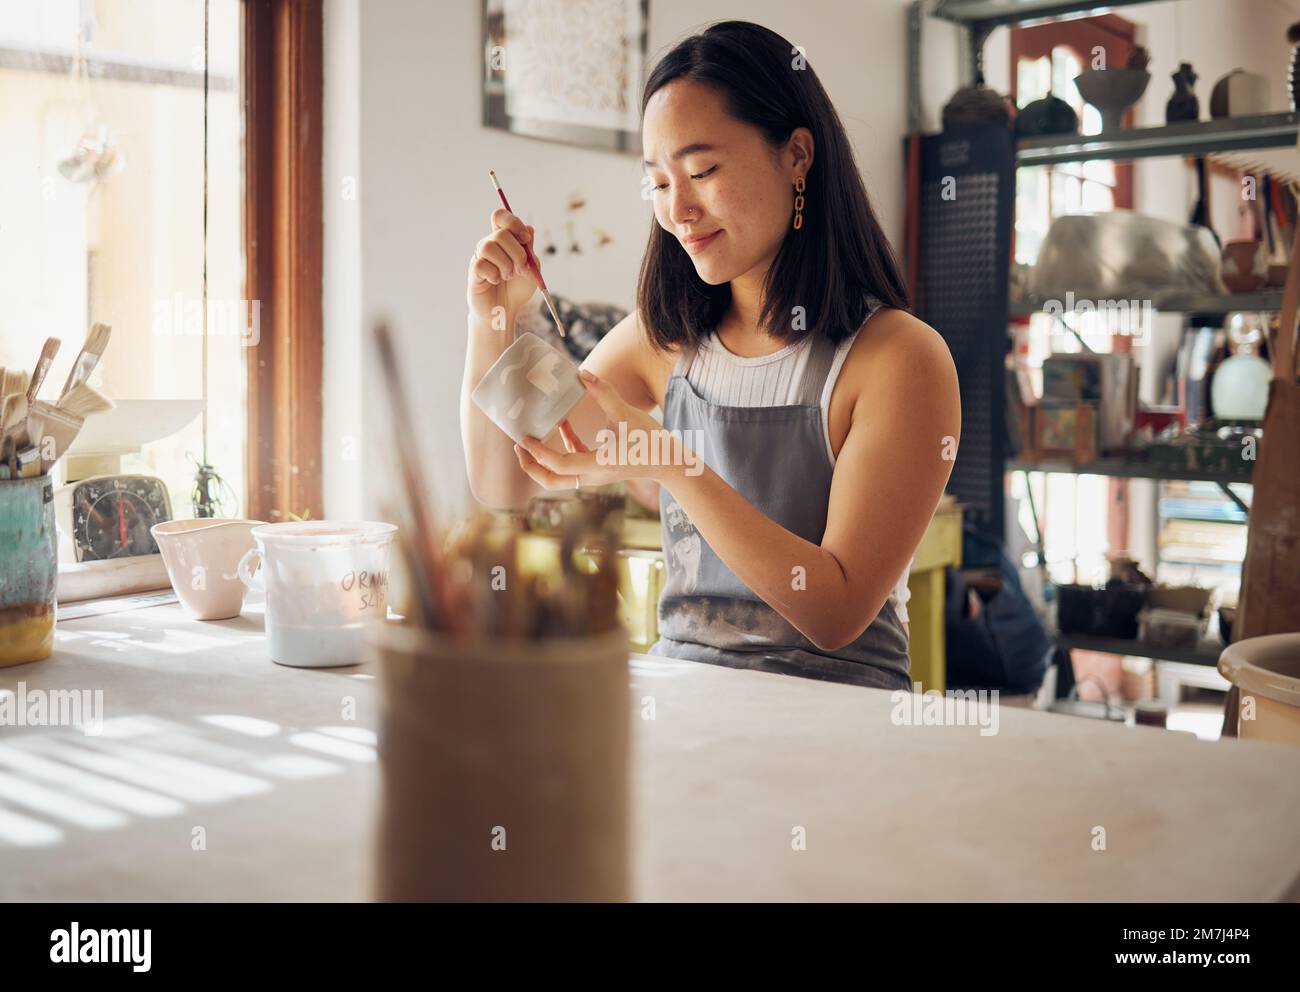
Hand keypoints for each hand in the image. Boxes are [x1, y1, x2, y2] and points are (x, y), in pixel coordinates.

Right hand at [466, 208, 538, 327]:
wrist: (505, 311)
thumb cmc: (516, 288)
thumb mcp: (531, 268)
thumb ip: (529, 249)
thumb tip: (528, 228)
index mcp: (504, 239)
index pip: (501, 217)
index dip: (513, 223)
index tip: (525, 239)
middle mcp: (489, 244)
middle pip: (500, 233)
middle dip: (517, 253)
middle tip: (521, 269)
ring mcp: (479, 257)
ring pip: (489, 246)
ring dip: (506, 264)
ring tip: (508, 276)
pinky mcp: (473, 272)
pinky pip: (481, 265)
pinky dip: (494, 275)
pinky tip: (496, 281)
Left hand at [514, 369, 694, 489]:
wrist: (669, 462)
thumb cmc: (650, 440)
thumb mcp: (626, 414)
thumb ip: (604, 393)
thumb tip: (583, 373)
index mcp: (597, 465)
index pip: (558, 464)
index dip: (538, 452)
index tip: (524, 438)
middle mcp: (592, 475)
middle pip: (551, 480)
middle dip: (531, 466)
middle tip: (519, 446)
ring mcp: (594, 475)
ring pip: (559, 475)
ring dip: (544, 458)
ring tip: (531, 437)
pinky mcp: (599, 469)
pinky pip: (573, 463)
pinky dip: (564, 447)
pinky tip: (562, 425)